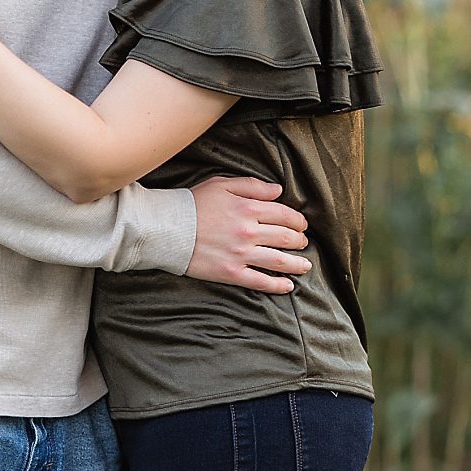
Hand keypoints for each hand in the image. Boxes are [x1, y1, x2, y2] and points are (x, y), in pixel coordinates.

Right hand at [187, 177, 311, 293]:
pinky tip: (288, 285)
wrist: (165, 228)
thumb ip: (251, 186)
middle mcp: (248, 232)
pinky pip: (260, 281)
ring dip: (297, 264)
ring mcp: (241, 254)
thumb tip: (278, 190)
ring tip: (305, 266)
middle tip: (302, 243)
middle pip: (286, 238)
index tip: (301, 224)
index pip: (284, 215)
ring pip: (279, 261)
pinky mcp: (230, 272)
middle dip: (299, 241)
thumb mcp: (220, 184)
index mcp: (248, 208)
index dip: (298, 220)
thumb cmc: (191, 203)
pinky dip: (278, 285)